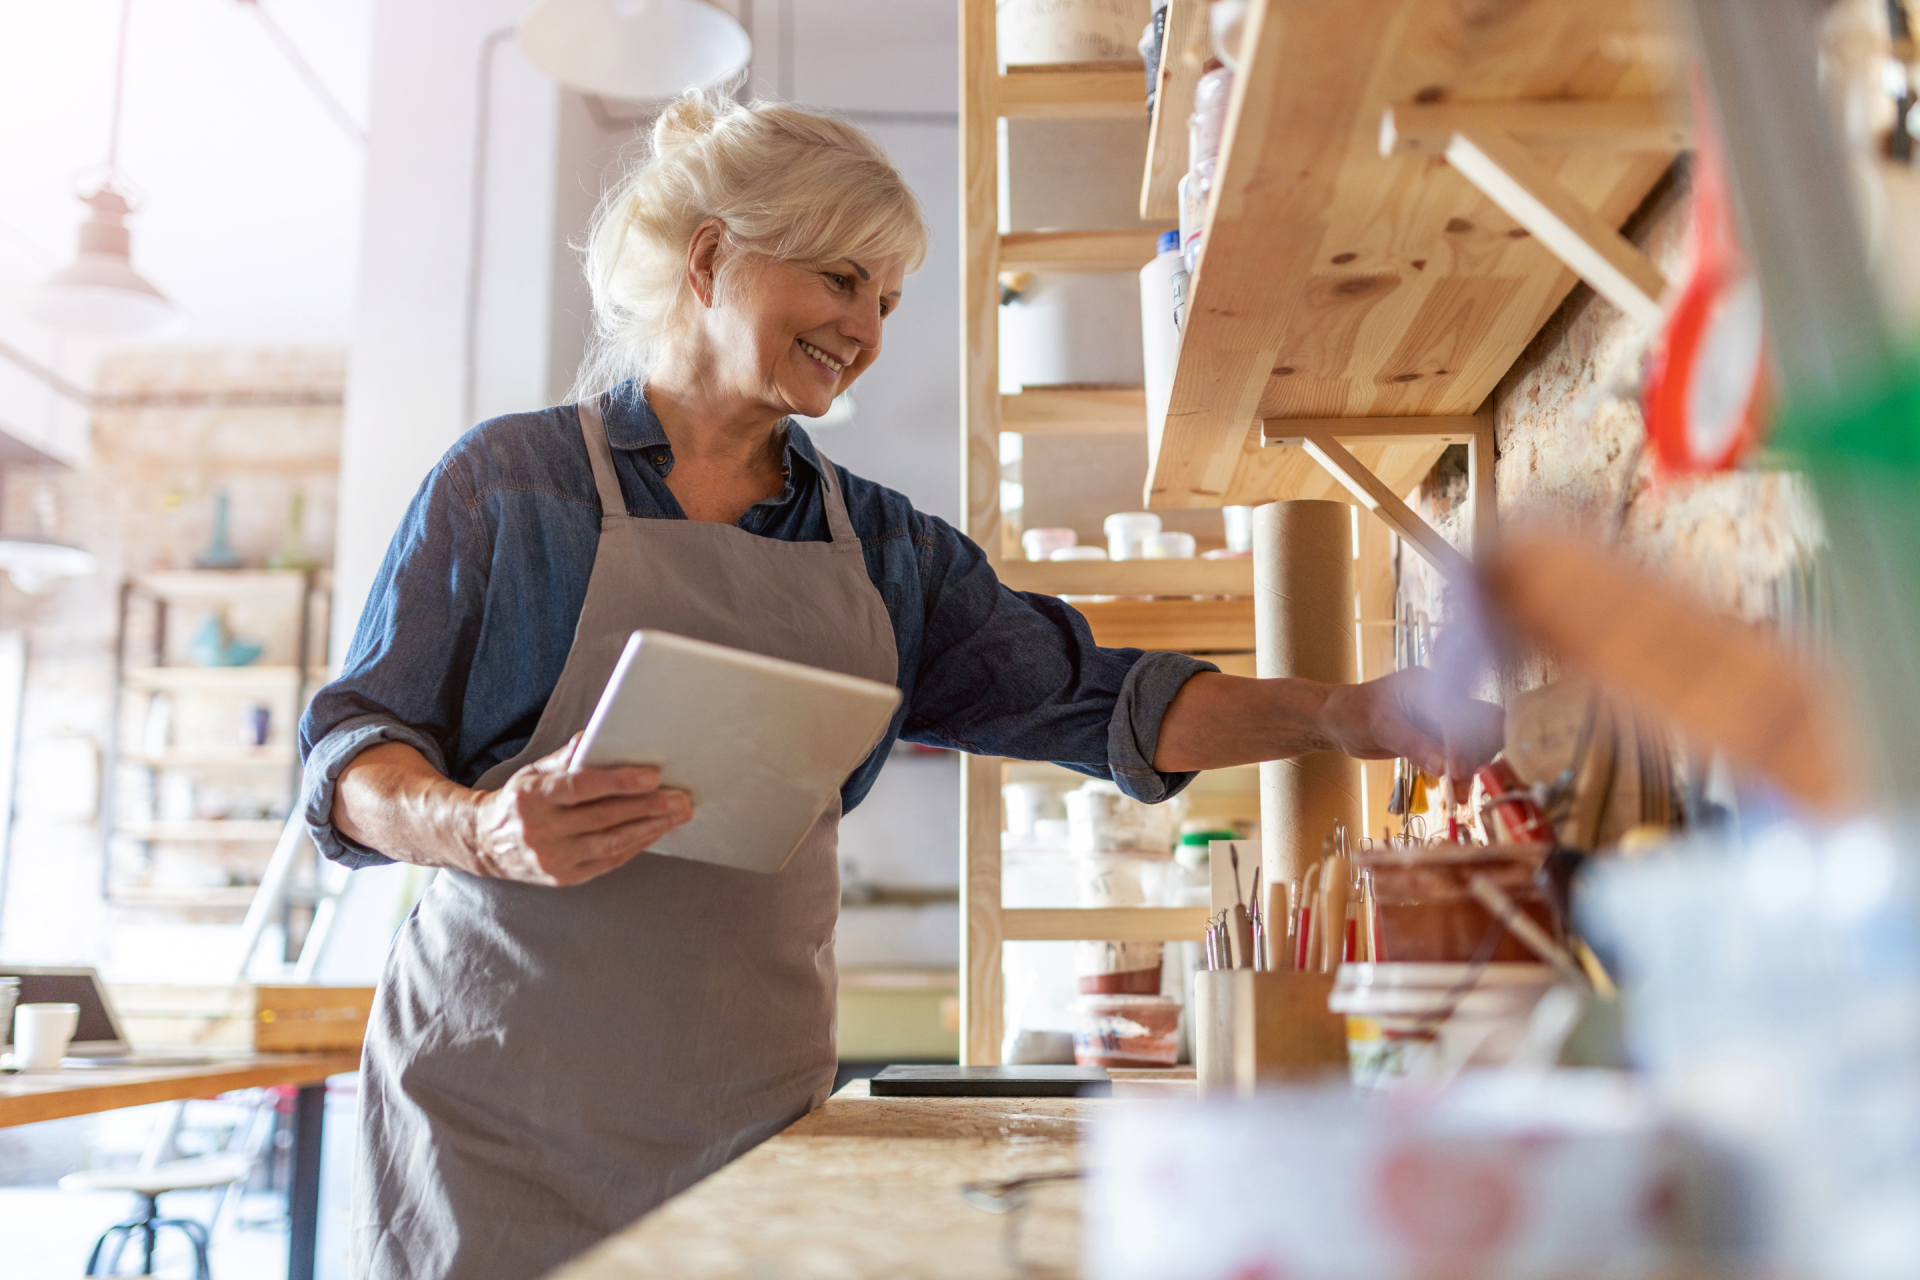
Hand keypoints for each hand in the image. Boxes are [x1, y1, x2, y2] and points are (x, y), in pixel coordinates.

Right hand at [466, 736, 691, 885]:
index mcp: (532, 797)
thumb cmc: (519, 800)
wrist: (485, 844)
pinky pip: (608, 862)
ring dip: (650, 828)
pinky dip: (635, 845)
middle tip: (681, 798)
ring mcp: (551, 858)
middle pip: (603, 817)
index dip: (618, 782)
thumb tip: (596, 737)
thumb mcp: (534, 772)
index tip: (653, 776)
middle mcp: (540, 830)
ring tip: (677, 815)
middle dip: (648, 807)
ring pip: (610, 843)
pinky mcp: (563, 878)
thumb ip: (567, 757)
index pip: (580, 787)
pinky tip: (655, 831)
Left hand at [1318, 667, 1504, 792]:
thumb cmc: (1352, 712)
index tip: (1456, 772)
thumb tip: (1445, 768)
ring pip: (1476, 741)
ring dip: (1473, 767)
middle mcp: (1442, 698)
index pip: (1458, 713)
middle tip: (1460, 784)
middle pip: (1480, 724)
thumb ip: (1413, 745)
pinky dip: (1463, 772)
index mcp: (1428, 684)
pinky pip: (1462, 754)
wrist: (1338, 719)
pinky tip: (1455, 791)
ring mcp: (1442, 719)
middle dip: (1475, 755)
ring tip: (1457, 794)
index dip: (1461, 742)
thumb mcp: (1380, 726)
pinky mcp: (1439, 737)